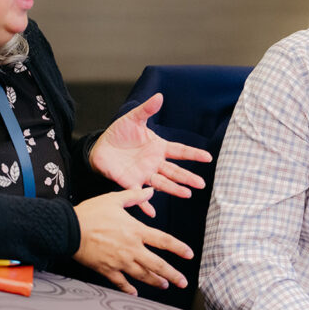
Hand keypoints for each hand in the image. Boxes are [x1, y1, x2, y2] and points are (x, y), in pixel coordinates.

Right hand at [73, 188, 193, 294]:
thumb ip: (135, 195)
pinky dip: (128, 288)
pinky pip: (120, 282)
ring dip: (155, 281)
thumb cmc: (91, 212)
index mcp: (136, 230)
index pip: (164, 241)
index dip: (179, 248)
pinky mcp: (106, 270)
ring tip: (164, 285)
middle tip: (183, 282)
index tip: (189, 254)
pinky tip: (134, 292)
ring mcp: (119, 261)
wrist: (69, 229)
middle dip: (172, 274)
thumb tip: (150, 191)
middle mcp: (131, 248)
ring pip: (142, 275)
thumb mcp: (114, 199)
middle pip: (157, 264)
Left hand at [88, 93, 212, 197]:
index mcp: (158, 147)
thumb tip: (160, 96)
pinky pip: (139, 195)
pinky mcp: (130, 182)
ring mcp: (144, 174)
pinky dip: (145, 203)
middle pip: (175, 171)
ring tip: (186, 194)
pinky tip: (152, 212)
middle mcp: (154, 163)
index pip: (180, 151)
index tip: (208, 157)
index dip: (194, 154)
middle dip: (188, 177)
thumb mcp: (132, 119)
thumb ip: (147, 110)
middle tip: (201, 184)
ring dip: (174, 189)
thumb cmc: (118, 133)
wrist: (99, 147)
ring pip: (162, 183)